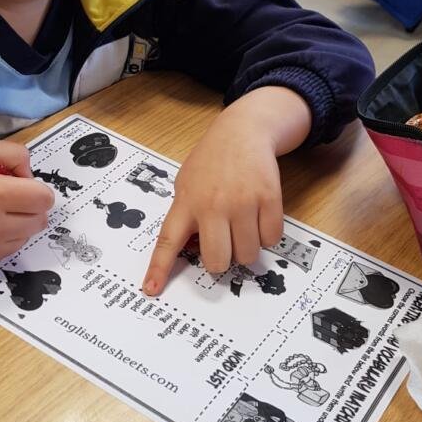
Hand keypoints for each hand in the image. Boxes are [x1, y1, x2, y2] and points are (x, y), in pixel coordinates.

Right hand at [0, 139, 54, 273]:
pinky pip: (6, 252)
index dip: (35, 188)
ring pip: (25, 237)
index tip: (18, 184)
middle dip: (29, 207)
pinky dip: (0, 240)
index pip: (44, 198)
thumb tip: (31, 174)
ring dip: (16, 224)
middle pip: (39, 220)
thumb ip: (11, 154)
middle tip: (4, 198)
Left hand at [142, 87, 312, 295]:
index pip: (168, 241)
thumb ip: (185, 215)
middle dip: (223, 260)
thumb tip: (189, 249)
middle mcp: (212, 205)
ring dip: (246, 247)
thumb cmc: (212, 162)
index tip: (151, 290)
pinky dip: (266, 235)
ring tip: (242, 223)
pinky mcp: (268, 198)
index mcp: (186, 203)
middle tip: (225, 243)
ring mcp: (242, 202)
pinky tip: (259, 215)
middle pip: (217, 260)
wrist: (242, 131)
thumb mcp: (186, 183)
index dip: (159, 268)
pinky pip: (270, 238)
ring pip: (247, 254)